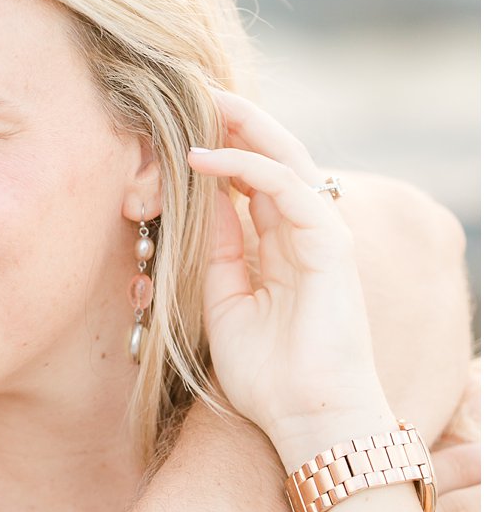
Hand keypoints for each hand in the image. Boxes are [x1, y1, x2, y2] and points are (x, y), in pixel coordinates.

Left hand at [187, 90, 392, 462]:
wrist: (306, 420)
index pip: (254, 181)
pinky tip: (205, 158)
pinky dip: (247, 167)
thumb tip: (197, 205)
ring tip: (202, 101)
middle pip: (274, 158)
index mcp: (282, 247)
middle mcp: (305, 235)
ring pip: (286, 160)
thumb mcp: (223, 303)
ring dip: (244, 127)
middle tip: (195, 91)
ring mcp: (322, 238)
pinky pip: (290, 190)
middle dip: (238, 121)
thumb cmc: (267, 376)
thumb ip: (216, 254)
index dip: (222, 149)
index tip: (180, 126)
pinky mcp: (330, 247)